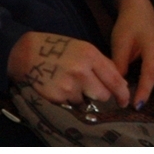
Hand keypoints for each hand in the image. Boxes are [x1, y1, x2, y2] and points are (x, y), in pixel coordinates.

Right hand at [7, 31, 128, 108]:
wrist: (28, 53)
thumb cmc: (59, 49)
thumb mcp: (83, 48)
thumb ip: (102, 63)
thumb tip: (121, 82)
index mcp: (90, 55)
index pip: (114, 79)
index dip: (122, 93)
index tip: (124, 100)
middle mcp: (81, 70)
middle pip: (103, 94)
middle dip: (100, 95)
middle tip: (92, 90)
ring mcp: (69, 85)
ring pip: (86, 101)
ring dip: (81, 97)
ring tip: (70, 83)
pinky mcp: (57, 96)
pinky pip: (70, 104)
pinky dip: (68, 99)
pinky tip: (60, 87)